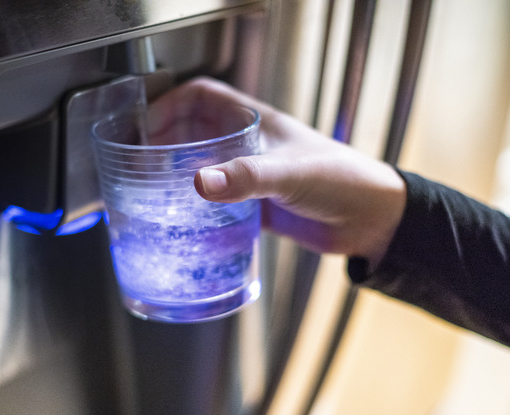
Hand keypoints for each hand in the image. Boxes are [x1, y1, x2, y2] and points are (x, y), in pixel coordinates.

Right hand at [146, 78, 406, 267]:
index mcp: (254, 122)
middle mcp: (248, 146)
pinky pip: (216, 200)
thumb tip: (199, 183)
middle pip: (193, 132)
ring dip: (177, 176)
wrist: (371, 220)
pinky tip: (183, 222)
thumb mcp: (289, 172)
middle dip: (163, 143)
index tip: (145, 127)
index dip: (169, 105)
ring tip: (150, 193)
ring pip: (202, 166)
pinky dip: (197, 207)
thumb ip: (245, 178)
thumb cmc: (343, 180)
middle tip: (138, 165)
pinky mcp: (255, 205)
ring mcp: (250, 175)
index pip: (201, 97)